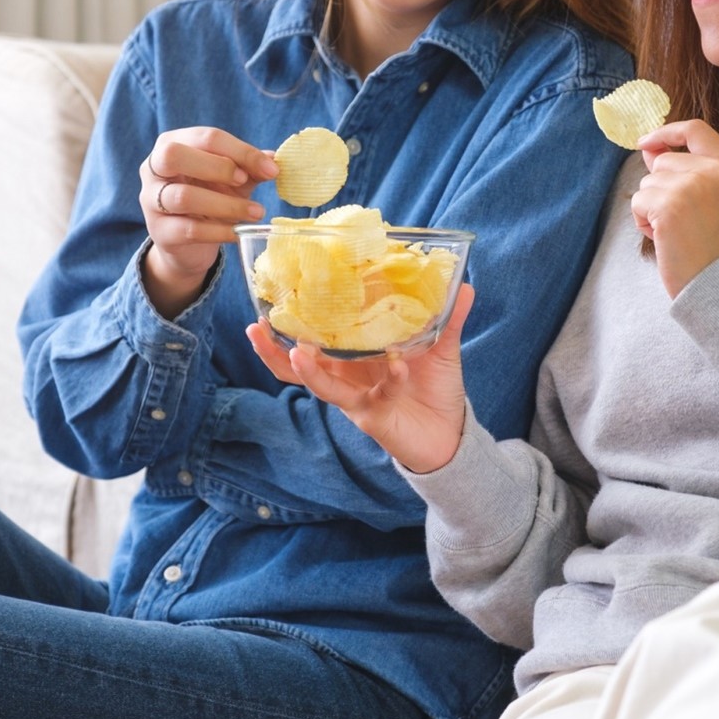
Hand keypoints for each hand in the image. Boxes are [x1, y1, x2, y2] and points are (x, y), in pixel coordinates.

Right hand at [140, 127, 277, 314]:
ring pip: (183, 197)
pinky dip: (219, 231)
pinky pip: (189, 229)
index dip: (241, 151)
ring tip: (256, 212)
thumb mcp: (232, 180)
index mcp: (173, 144)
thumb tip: (274, 160)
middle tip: (245, 181)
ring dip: (225, 204)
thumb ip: (250, 168)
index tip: (270, 169)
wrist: (188, 245)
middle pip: (174, 155)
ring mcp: (151, 201)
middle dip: (216, 166)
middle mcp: (153, 168)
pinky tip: (240, 233)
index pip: (206, 137)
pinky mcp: (159, 232)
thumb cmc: (210, 200)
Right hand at [246, 284, 475, 473]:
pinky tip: (397, 365)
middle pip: (298, 363)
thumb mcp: (441, 347)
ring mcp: (356, 398)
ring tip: (297, 352)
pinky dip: (389, 379)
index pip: (315, 334)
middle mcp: (346, 376)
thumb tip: (462, 284)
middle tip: (256, 327)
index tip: (274, 295)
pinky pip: (375, 397)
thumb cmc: (435, 388)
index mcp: (353, 353)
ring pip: (321, 386)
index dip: (293, 319)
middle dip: (274, 349)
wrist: (450, 434)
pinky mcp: (374, 418)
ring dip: (308, 370)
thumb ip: (447, 317)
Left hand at [633, 120, 718, 297]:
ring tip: (676, 231)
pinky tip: (665, 238)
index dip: (667, 132)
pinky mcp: (670, 204)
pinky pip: (638, 201)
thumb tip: (649, 148)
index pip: (696, 130)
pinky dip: (643, 221)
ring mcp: (694, 185)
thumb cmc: (712, 247)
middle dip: (659, 188)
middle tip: (680, 220)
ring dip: (651, 207)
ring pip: (648, 182)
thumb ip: (682, 170)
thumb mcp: (708, 201)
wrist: (718, 285)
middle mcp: (716, 171)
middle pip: (664, 160)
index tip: (646, 142)